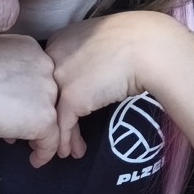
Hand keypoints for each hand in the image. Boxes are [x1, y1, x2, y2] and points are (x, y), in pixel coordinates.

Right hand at [0, 34, 61, 164]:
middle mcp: (45, 65)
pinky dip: (44, 152)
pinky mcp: (45, 118)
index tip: (9, 102)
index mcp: (29, 47)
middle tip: (16, 123)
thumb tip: (1, 85)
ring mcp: (47, 92)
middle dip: (30, 109)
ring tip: (23, 141)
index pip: (35, 72)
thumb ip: (0, 64)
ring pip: (50, 115)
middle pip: (45, 91)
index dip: (24, 90)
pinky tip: (35, 160)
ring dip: (36, 129)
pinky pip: (51, 140)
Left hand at [45, 12, 181, 160]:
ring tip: (65, 151)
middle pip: (46, 95)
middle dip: (48, 117)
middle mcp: (53, 58)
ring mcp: (60, 78)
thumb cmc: (134, 41)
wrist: (147, 48)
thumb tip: (91, 76)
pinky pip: (63, 126)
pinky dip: (65, 142)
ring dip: (57, 135)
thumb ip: (87, 58)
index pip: (50, 74)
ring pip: (52, 112)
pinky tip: (68, 152)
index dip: (54, 95)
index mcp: (59, 41)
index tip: (57, 110)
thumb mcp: (100, 44)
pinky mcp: (71, 98)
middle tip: (52, 133)